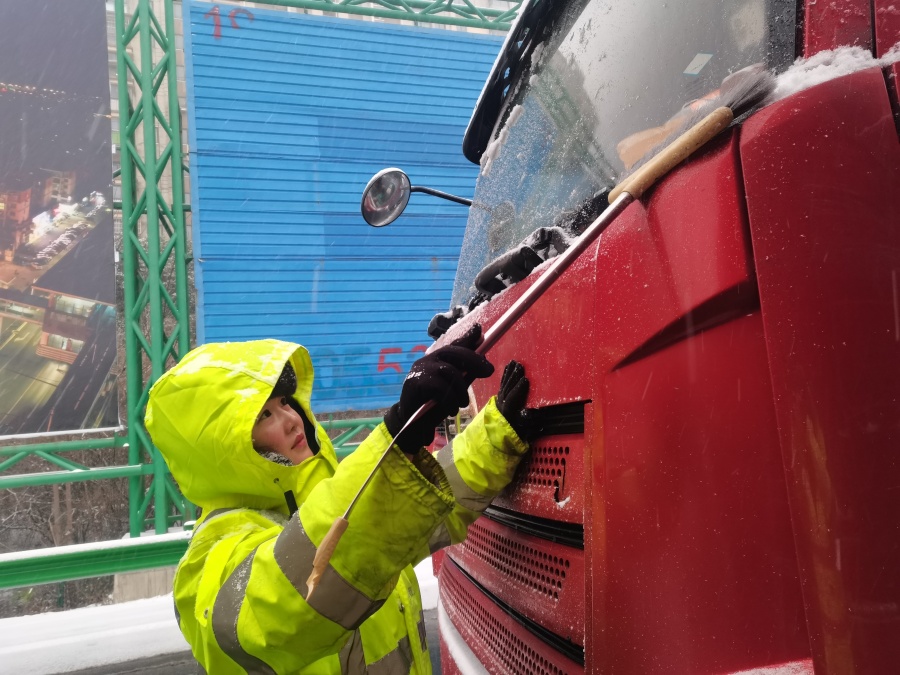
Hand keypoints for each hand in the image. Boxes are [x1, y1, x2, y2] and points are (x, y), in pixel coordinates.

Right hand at [384, 325, 493, 453]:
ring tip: (462, 404)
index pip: (453, 345)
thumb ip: (465, 375)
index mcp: (437, 360)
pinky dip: (450, 399)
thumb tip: (483, 360)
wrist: (411, 424)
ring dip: (460, 389)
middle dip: (474, 360)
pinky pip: (440, 386)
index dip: (467, 337)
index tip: (479, 330)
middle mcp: (428, 360)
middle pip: (454, 352)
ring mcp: (421, 369)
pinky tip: (451, 409)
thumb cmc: (433, 405)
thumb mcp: (453, 389)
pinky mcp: (416, 381)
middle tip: (489, 371)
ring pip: (449, 370)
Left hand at [496, 360, 529, 438]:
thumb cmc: (514, 432)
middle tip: (520, 366)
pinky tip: (508, 367)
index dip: (519, 389)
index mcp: (507, 412)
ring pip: (504, 384)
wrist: (498, 436)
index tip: (526, 379)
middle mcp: (501, 404)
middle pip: (508, 388)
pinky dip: (505, 375)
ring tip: (514, 363)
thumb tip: (534, 411)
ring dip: (510, 373)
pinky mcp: (499, 397)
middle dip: (514, 376)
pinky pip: (502, 384)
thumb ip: (527, 421)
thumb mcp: (522, 430)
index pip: (513, 398)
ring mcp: (499, 400)